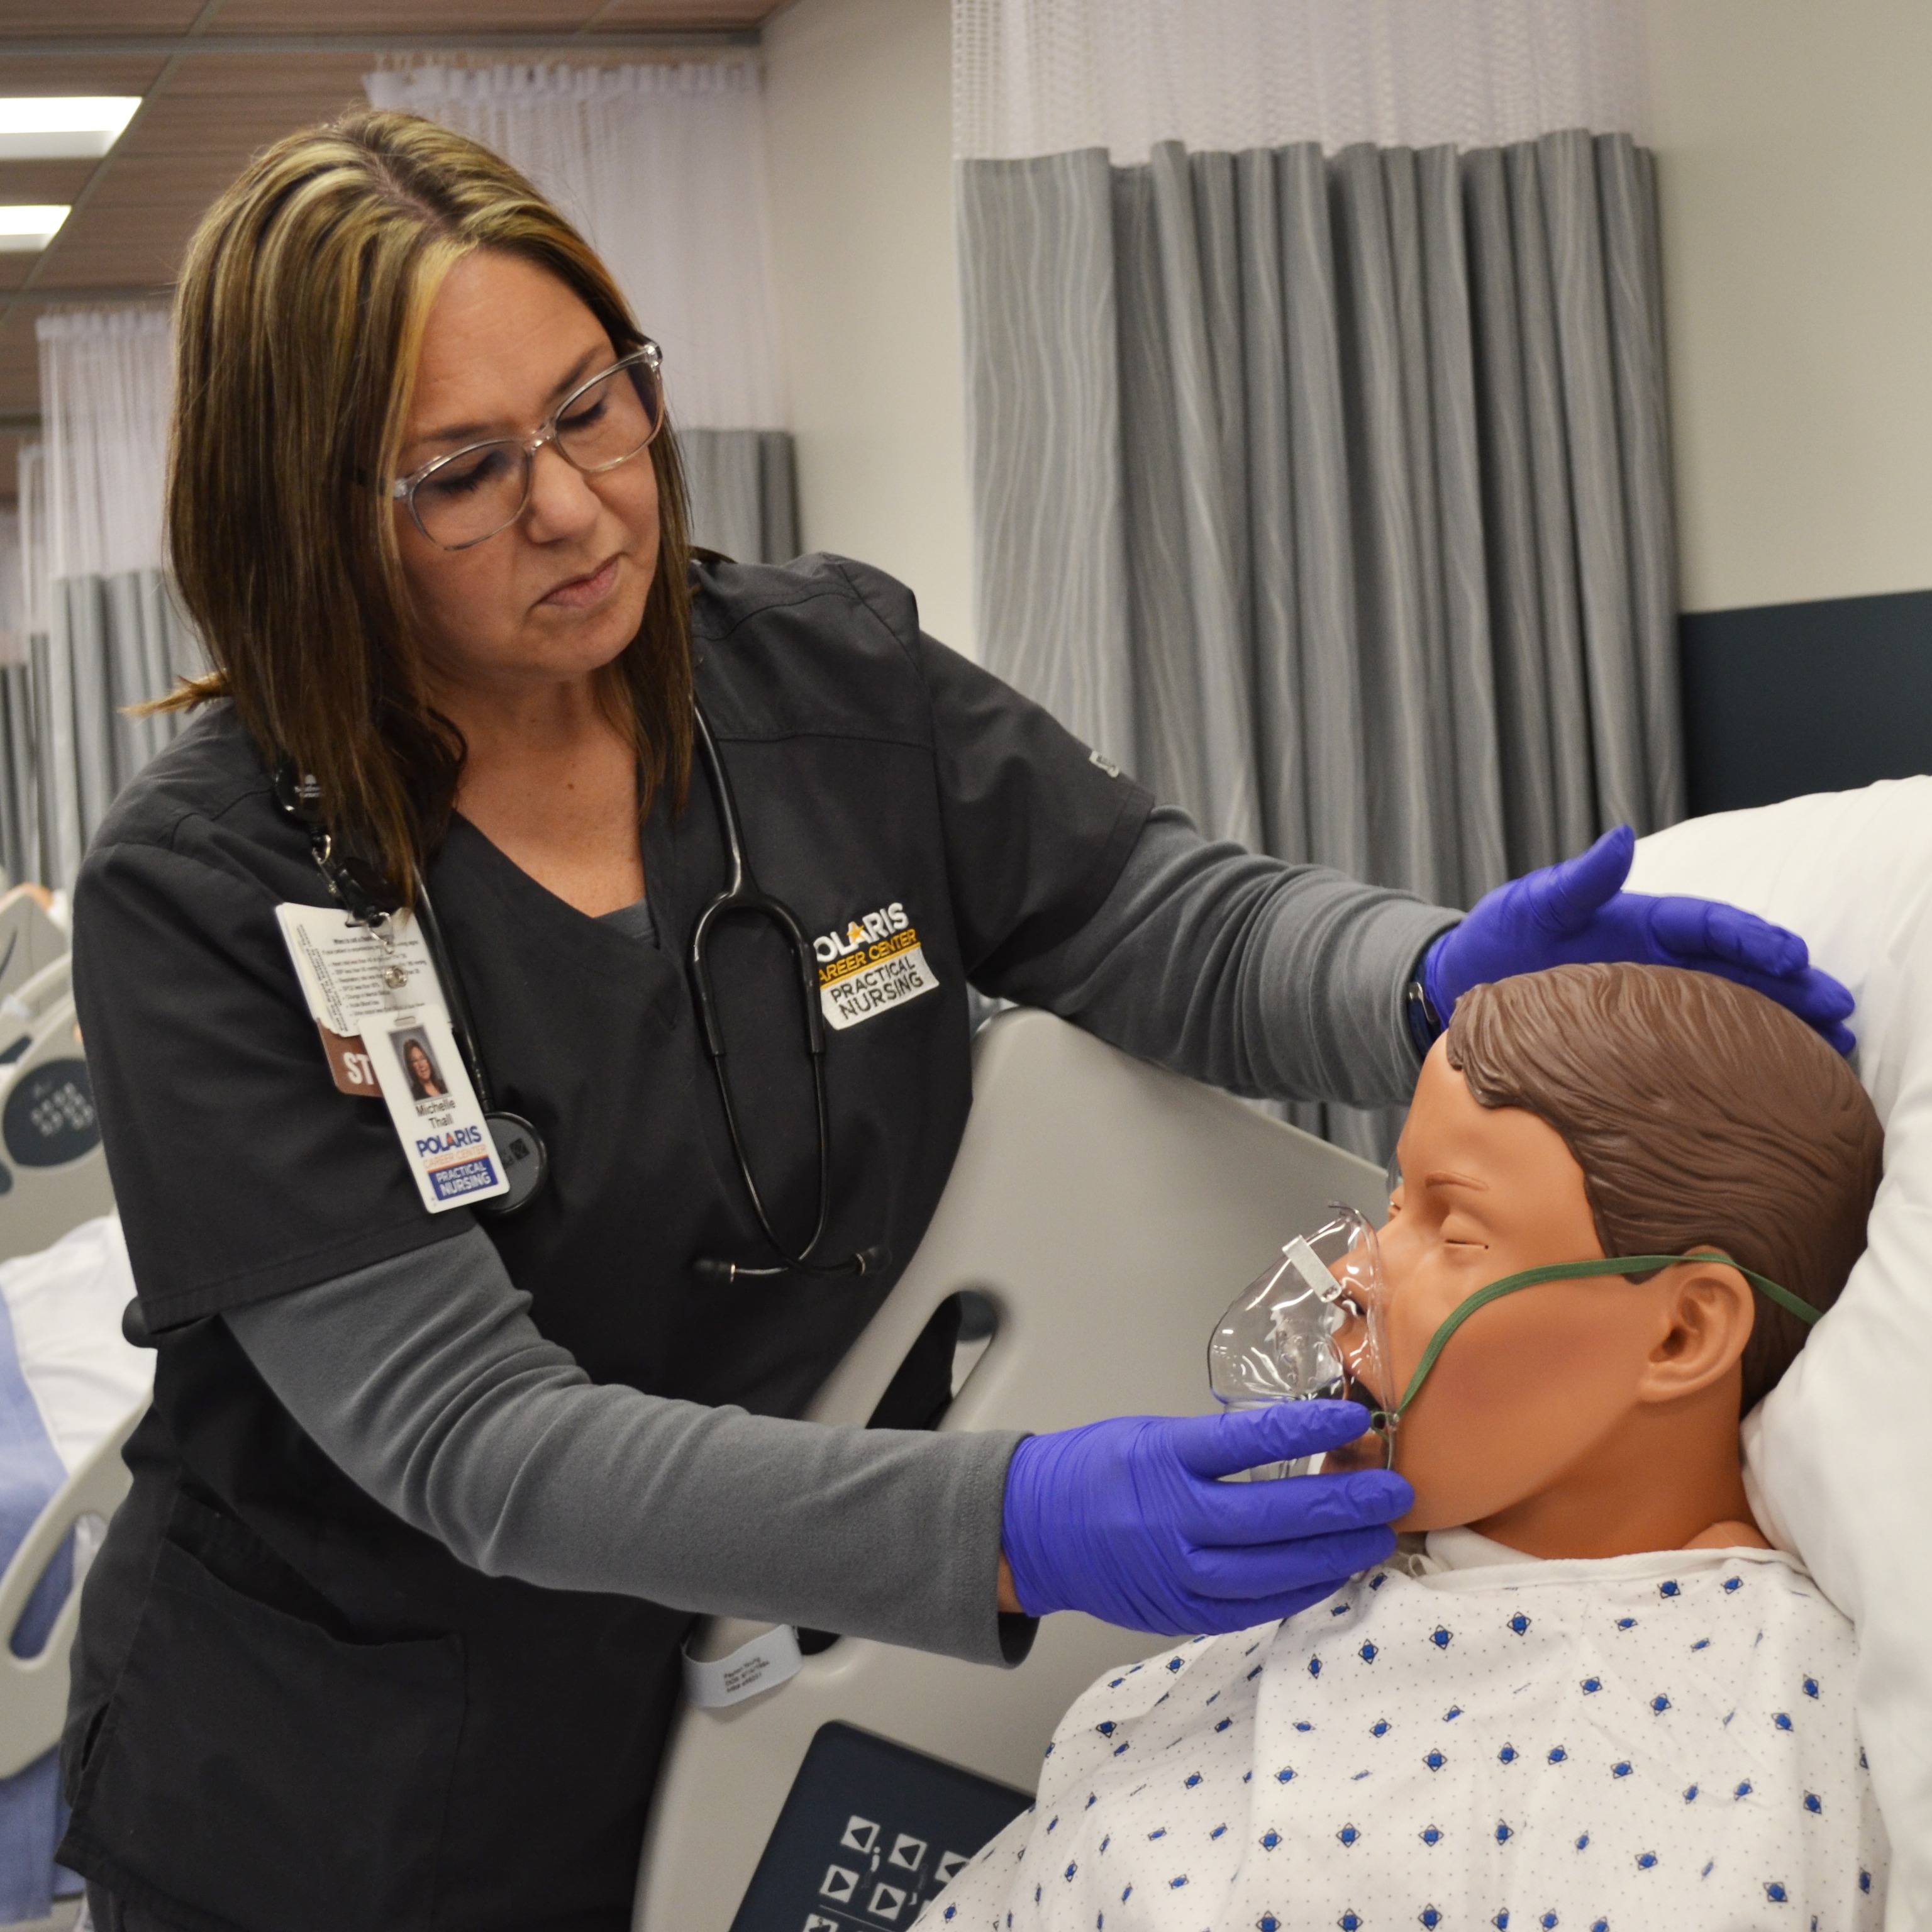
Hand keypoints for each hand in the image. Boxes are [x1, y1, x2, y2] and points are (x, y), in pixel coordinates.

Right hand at [1000, 1401, 1409, 1636]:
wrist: (1030, 1529)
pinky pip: (1254, 1607)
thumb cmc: (1093, 1470)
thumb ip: (1217, 1445)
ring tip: (1377, 1537)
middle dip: (1343, 1505)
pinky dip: (1299, 1592)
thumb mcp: (1151, 1435)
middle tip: (1392, 1491)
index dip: (1308, 1432)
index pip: (1249, 1442)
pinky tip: (1333, 1574)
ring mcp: (1176, 1573)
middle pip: (1273, 1517)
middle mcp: (1170, 1520)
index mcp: (1162, 1460)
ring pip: (1272, 1572)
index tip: (1354, 1421)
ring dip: (1334, 1555)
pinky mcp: (1180, 1611)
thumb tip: (1298, 1443)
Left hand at [1424, 826, 1854, 1053]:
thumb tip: (1621, 838)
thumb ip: (1580, 880)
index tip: (1790, 955)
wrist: (1463, 984)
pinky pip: (1697, 1045)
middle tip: (1837, 1008)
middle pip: (1737, 970)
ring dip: (1781, 1023)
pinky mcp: (1638, 1039)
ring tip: (1833, 1044)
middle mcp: (1658, 961)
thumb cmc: (1500, 936)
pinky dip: (1739, 1056)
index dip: (1750, 940)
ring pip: (1730, 1008)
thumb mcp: (1535, 903)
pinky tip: (1777, 1076)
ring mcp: (1652, 1001)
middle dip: (1790, 986)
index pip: (1708, 926)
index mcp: (1640, 922)